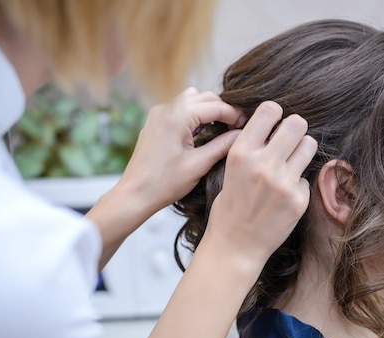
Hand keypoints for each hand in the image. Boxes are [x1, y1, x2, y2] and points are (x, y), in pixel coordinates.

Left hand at [118, 88, 244, 213]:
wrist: (135, 194)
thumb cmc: (164, 184)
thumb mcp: (199, 165)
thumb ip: (223, 146)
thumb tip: (242, 134)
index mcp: (176, 117)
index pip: (215, 106)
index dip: (234, 114)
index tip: (247, 126)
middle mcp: (166, 109)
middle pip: (204, 97)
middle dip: (223, 110)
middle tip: (238, 128)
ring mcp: (158, 114)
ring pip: (193, 100)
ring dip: (209, 110)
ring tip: (222, 129)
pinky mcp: (155, 122)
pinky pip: (181, 109)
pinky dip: (195, 115)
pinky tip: (204, 132)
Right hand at [203, 101, 317, 270]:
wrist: (235, 246)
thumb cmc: (231, 205)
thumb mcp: (231, 169)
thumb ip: (252, 146)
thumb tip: (275, 123)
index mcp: (241, 152)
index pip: (270, 109)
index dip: (276, 114)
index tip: (275, 124)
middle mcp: (263, 164)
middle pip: (297, 123)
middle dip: (295, 129)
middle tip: (289, 141)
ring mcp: (283, 182)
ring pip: (309, 144)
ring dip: (302, 150)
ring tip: (290, 164)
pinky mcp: (298, 200)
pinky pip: (306, 177)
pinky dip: (298, 183)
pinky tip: (284, 196)